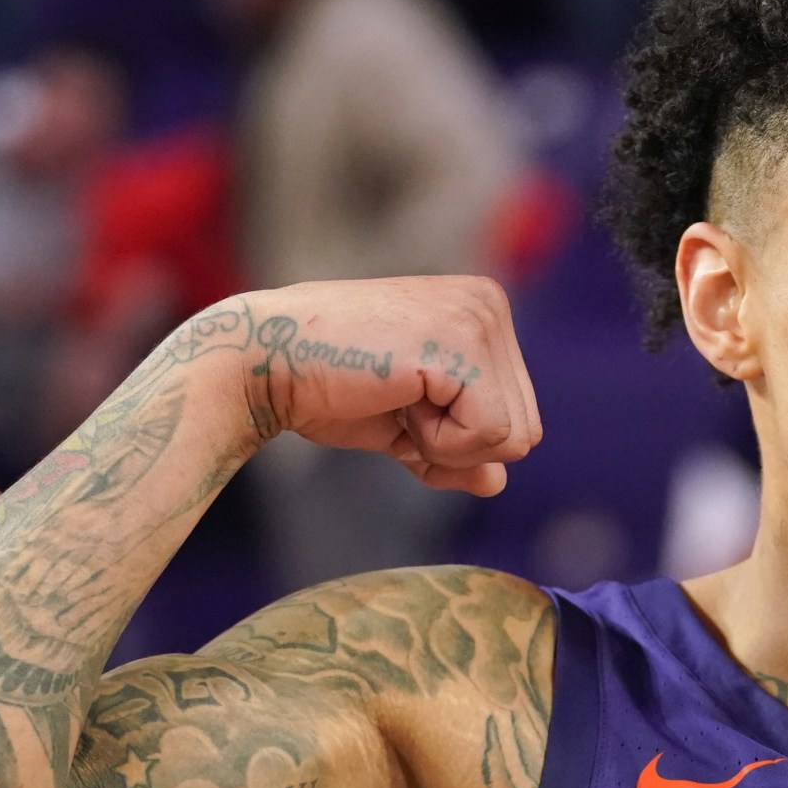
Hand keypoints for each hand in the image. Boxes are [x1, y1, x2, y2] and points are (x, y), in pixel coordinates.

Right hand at [230, 276, 541, 496]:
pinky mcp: (462, 340)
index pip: (519, 417)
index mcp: (483, 312)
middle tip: (395, 403)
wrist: (262, 363)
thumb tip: (498, 484)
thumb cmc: (324, 389)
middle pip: (525, 431)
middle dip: (457, 445)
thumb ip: (456, 450)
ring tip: (394, 396)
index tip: (400, 403)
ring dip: (445, 443)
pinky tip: (395, 397)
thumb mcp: (405, 427)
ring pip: (513, 437)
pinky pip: (489, 432)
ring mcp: (479, 316)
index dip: (458, 440)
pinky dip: (439, 441)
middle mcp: (489, 303)